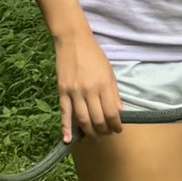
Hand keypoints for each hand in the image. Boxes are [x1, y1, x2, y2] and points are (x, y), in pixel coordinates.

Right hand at [54, 24, 124, 139]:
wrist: (73, 41)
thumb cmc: (94, 55)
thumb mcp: (109, 72)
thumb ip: (114, 94)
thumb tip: (119, 112)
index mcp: (104, 85)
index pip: (111, 113)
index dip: (116, 125)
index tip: (118, 129)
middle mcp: (89, 91)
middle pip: (97, 120)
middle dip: (104, 131)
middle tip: (107, 133)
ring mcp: (74, 92)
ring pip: (82, 120)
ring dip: (89, 132)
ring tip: (94, 136)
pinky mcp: (62, 92)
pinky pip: (64, 113)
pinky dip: (66, 128)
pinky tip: (68, 139)